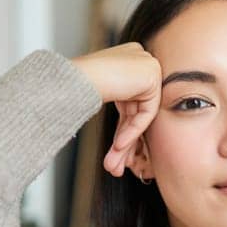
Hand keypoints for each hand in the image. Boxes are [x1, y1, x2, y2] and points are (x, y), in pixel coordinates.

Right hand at [69, 42, 161, 177]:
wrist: (76, 78)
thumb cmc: (75, 85)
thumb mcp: (100, 96)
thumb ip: (117, 106)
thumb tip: (122, 136)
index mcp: (126, 60)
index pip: (129, 102)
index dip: (121, 129)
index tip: (113, 149)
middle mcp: (139, 61)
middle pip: (134, 110)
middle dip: (123, 140)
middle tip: (114, 163)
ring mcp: (148, 67)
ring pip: (139, 115)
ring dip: (126, 143)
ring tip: (113, 166)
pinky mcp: (152, 77)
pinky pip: (146, 113)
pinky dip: (133, 131)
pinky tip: (119, 146)